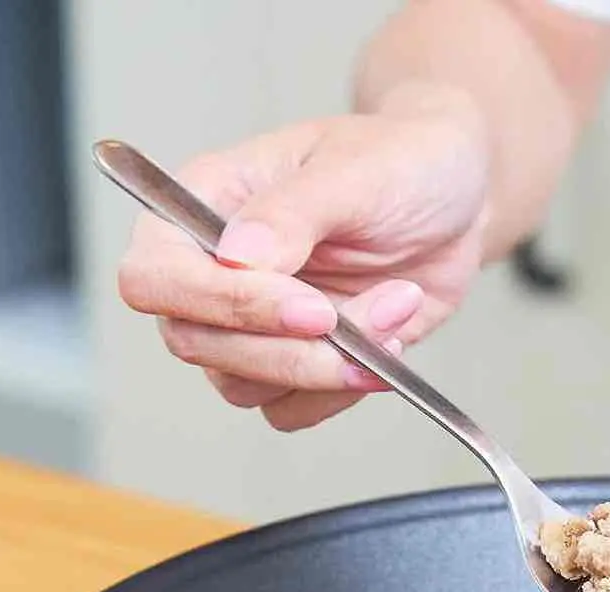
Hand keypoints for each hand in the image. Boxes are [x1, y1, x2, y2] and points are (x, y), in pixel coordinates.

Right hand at [116, 86, 489, 430]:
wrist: (456, 203)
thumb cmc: (401, 163)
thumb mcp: (357, 170)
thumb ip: (291, 212)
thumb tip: (236, 257)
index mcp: (203, 202)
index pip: (153, 275)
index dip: (222, 303)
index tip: (311, 307)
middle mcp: (211, 268)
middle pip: (193, 342)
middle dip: (288, 349)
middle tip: (369, 324)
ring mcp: (248, 321)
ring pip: (241, 385)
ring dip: (325, 369)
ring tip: (395, 313)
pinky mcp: (291, 359)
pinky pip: (289, 410)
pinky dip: (341, 392)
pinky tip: (388, 344)